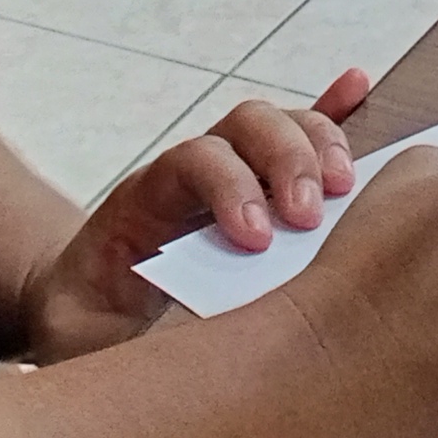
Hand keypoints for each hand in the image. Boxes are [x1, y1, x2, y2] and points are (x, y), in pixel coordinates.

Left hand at [14, 68, 368, 363]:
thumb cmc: (86, 324)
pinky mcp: (260, 188)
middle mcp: (192, 174)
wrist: (82, 309)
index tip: (256, 240)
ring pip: (279, 127)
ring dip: (319, 145)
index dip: (229, 186)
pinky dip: (331, 112)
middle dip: (286, 159)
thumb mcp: (79, 333)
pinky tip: (358, 85)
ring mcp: (231, 173)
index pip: (192, 161)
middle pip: (244, 127)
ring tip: (348, 189)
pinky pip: (296, 138)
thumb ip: (97, 337)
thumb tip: (135, 351)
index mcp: (144, 199)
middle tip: (309, 217)